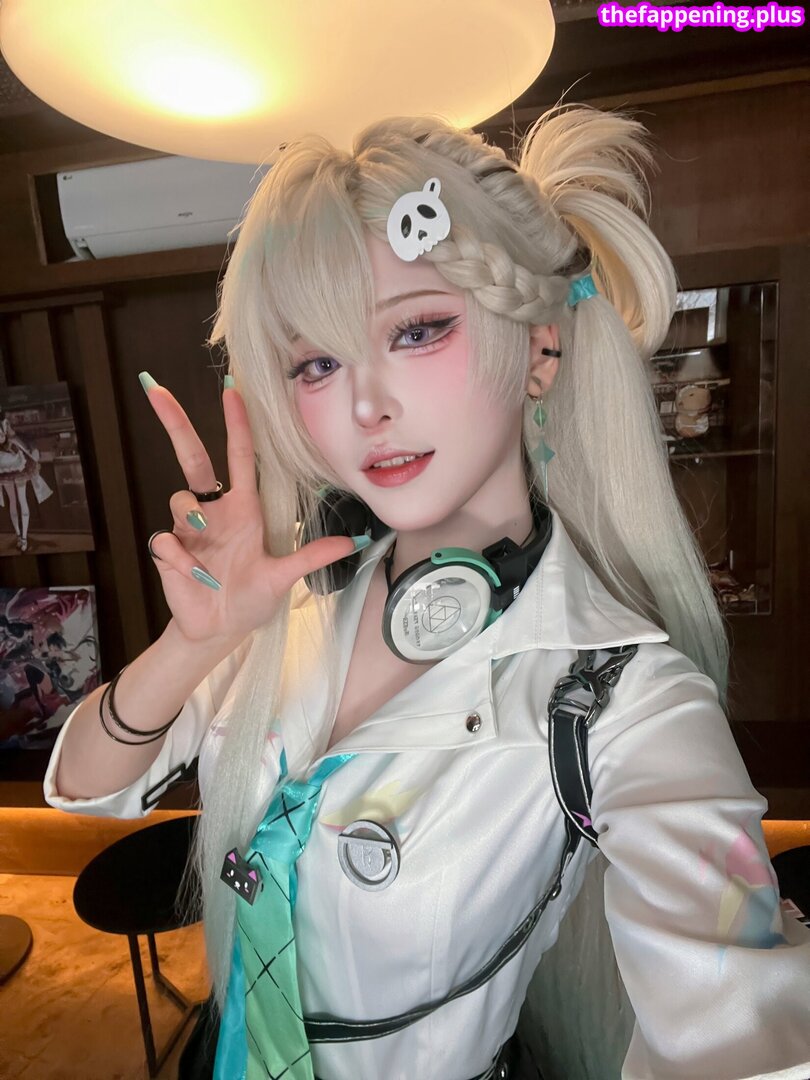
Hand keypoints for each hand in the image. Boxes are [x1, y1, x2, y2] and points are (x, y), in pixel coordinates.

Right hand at [140, 374, 360, 648]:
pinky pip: (166, 539)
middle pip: (192, 458)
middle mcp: (214, 512)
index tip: (233, 390)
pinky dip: (180, 557)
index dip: (237, 424)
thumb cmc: (250, 599)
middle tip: (157, 390)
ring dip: (192, 517)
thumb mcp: (282, 577)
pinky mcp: (169, 550)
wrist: (218, 631)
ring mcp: (189, 529)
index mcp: (243, 510)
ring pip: (180, 498)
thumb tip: (354, 541)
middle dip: (175, 423)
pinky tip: (195, 574)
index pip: (240, 457)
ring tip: (209, 557)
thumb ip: (311, 557)